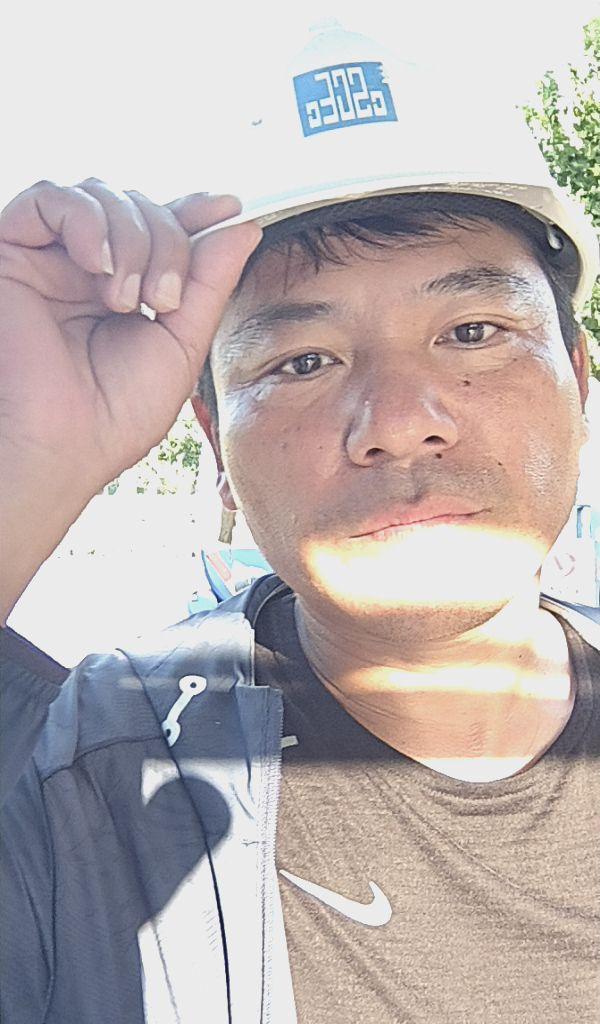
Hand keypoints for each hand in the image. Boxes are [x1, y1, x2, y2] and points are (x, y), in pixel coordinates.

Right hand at [0, 178, 260, 622]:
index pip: (163, 227)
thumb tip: (241, 226)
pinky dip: (86, 220)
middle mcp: (88, 270)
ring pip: (102, 195)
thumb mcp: (181, 345)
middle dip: (168, 241)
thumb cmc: (113, 416)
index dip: (194, 212)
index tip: (229, 208)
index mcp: (127, 290)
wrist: (60, 445)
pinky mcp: (12, 250)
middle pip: (141, 207)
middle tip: (163, 300)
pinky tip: (98, 264)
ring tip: (126, 299)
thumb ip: (209, 284)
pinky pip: (50, 196)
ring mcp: (51, 258)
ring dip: (133, 238)